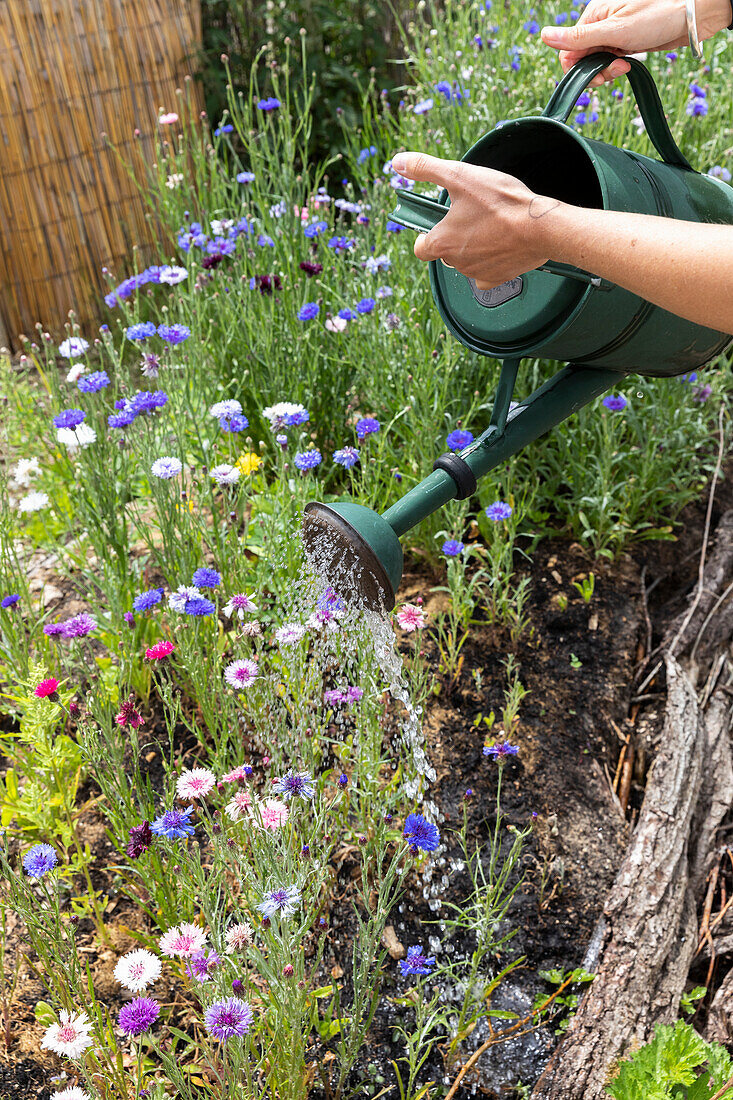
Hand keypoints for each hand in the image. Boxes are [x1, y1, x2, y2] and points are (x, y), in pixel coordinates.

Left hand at [390, 152, 555, 289]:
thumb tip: (398, 162)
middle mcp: (455, 262)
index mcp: (442, 242)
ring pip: (466, 262)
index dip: (427, 236)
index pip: (421, 248)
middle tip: (474, 217)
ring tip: (492, 226)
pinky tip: (500, 245)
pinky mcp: (496, 279)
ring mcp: (475, 273)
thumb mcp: (459, 175)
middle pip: (446, 253)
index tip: (440, 225)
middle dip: (455, 237)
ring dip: (473, 247)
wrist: (540, 226)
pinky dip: (490, 262)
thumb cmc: (501, 202)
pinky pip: (485, 274)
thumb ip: (426, 169)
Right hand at [541, 0, 731, 84]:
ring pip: (596, 61)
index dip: (578, 67)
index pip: (569, 48)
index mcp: (594, 14)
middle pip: (581, 57)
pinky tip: (628, 62)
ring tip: (624, 65)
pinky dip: (616, 67)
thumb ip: (579, 38)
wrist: (693, 16)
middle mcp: (601, 22)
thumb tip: (544, 36)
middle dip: (594, 70)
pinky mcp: (625, 41)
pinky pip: (610, 60)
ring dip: (606, 71)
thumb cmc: (659, 14)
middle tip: (615, 69)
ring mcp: (613, 32)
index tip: (598, 72)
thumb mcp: (615, 29)